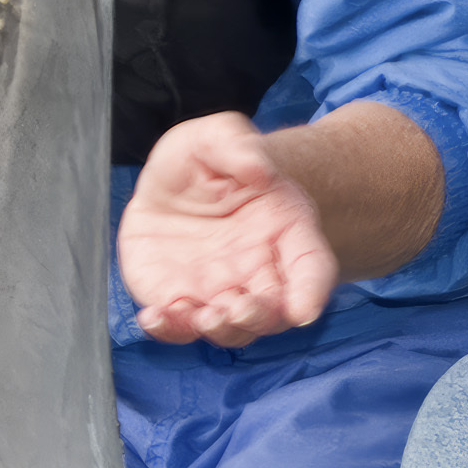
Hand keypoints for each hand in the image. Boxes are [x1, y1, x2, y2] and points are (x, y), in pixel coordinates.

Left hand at [120, 112, 341, 346]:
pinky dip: (170, 330)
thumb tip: (258, 170)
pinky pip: (181, 327)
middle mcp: (259, 270)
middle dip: (260, 317)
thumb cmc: (204, 161)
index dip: (313, 291)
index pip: (313, 267)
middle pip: (276, 310)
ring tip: (202, 315)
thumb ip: (236, 144)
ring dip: (222, 330)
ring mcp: (222, 292)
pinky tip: (154, 317)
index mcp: (284, 229)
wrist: (169, 185)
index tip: (304, 310)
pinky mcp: (182, 301)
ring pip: (234, 329)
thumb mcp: (215, 137)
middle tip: (238, 308)